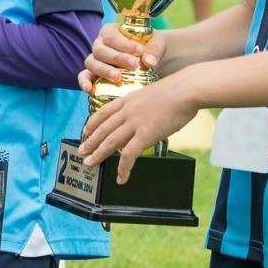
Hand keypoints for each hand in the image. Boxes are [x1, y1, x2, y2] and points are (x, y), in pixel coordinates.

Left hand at [76, 74, 198, 183]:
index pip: (103, 112)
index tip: (86, 131)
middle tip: (81, 151)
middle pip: (103, 128)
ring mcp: (134, 123)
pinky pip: (129, 155)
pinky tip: (121, 177)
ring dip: (98, 154)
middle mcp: (127, 111)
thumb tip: (146, 114)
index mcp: (128, 99)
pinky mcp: (145, 134)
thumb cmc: (177, 90)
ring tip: (90, 163)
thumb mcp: (152, 93)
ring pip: (110, 142)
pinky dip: (123, 168)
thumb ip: (144, 105)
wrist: (186, 89)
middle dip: (90, 141)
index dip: (92, 123)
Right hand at [79, 22, 166, 93]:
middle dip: (117, 58)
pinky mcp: (93, 74)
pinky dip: (84, 82)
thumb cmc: (150, 47)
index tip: (140, 51)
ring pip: (91, 63)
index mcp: (111, 31)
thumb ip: (155, 48)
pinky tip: (89, 89)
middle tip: (134, 65)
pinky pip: (83, 76)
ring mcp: (95, 60)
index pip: (111, 36)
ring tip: (118, 78)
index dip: (124, 44)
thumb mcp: (157, 42)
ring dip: (104, 70)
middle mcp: (99, 44)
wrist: (150, 60)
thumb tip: (149, 61)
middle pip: (100, 50)